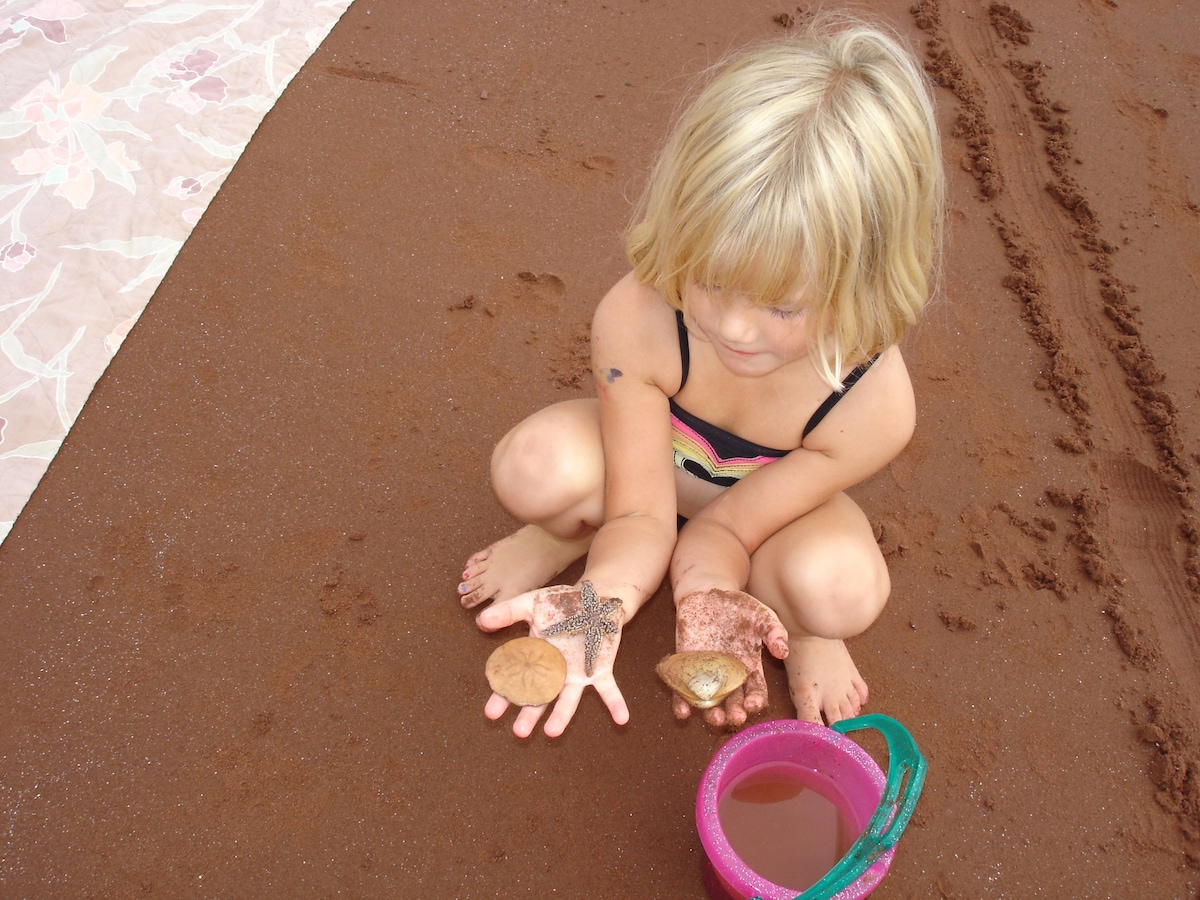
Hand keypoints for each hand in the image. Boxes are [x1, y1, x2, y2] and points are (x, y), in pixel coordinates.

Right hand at [475, 582, 628, 737]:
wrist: (593, 599)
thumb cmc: (560, 603)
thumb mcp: (530, 604)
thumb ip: (508, 612)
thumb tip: (481, 619)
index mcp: (534, 660)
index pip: (514, 682)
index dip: (503, 697)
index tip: (492, 713)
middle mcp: (554, 673)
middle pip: (539, 698)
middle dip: (529, 715)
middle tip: (520, 732)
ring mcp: (577, 674)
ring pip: (568, 700)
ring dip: (561, 716)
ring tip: (552, 733)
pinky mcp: (600, 670)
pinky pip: (609, 690)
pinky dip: (615, 704)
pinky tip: (622, 719)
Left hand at [673, 588, 788, 728]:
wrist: (707, 591)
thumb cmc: (739, 605)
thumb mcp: (762, 616)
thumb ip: (775, 632)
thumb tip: (783, 652)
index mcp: (749, 668)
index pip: (755, 692)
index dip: (756, 701)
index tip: (753, 704)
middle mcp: (728, 676)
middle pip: (734, 702)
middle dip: (735, 713)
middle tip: (735, 717)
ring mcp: (706, 673)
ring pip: (710, 701)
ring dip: (711, 714)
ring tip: (714, 719)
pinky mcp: (686, 667)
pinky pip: (683, 689)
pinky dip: (681, 703)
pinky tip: (682, 712)